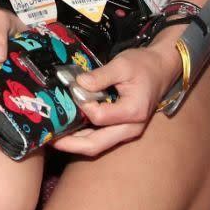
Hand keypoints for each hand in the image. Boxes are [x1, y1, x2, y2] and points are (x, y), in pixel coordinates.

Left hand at [52, 26, 183, 156]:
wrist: (161, 69)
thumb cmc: (143, 65)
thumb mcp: (122, 64)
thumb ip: (100, 76)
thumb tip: (78, 84)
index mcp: (133, 112)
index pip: (100, 117)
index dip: (82, 106)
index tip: (72, 91)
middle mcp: (131, 128)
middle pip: (97, 145)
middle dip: (71, 144)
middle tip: (48, 138)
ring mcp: (127, 131)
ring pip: (98, 145)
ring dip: (75, 143)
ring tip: (53, 136)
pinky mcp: (121, 128)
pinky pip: (100, 137)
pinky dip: (83, 136)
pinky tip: (68, 129)